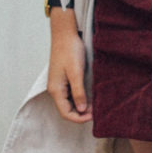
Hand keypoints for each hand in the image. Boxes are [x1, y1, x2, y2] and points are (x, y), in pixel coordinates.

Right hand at [46, 8, 92, 123]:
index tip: (93, 116)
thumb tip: (81, 110)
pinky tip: (89, 96)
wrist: (65, 34)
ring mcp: (59, 84)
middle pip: (67, 109)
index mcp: (56, 89)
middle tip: (96, 111)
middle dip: (81, 113)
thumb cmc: (69, 50)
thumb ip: (78, 92)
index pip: (65, 113)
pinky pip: (70, 94)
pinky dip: (79, 98)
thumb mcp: (76, 72)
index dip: (79, 118)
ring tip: (94, 104)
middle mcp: (55, 89)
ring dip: (80, 106)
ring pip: (69, 102)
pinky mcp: (63, 78)